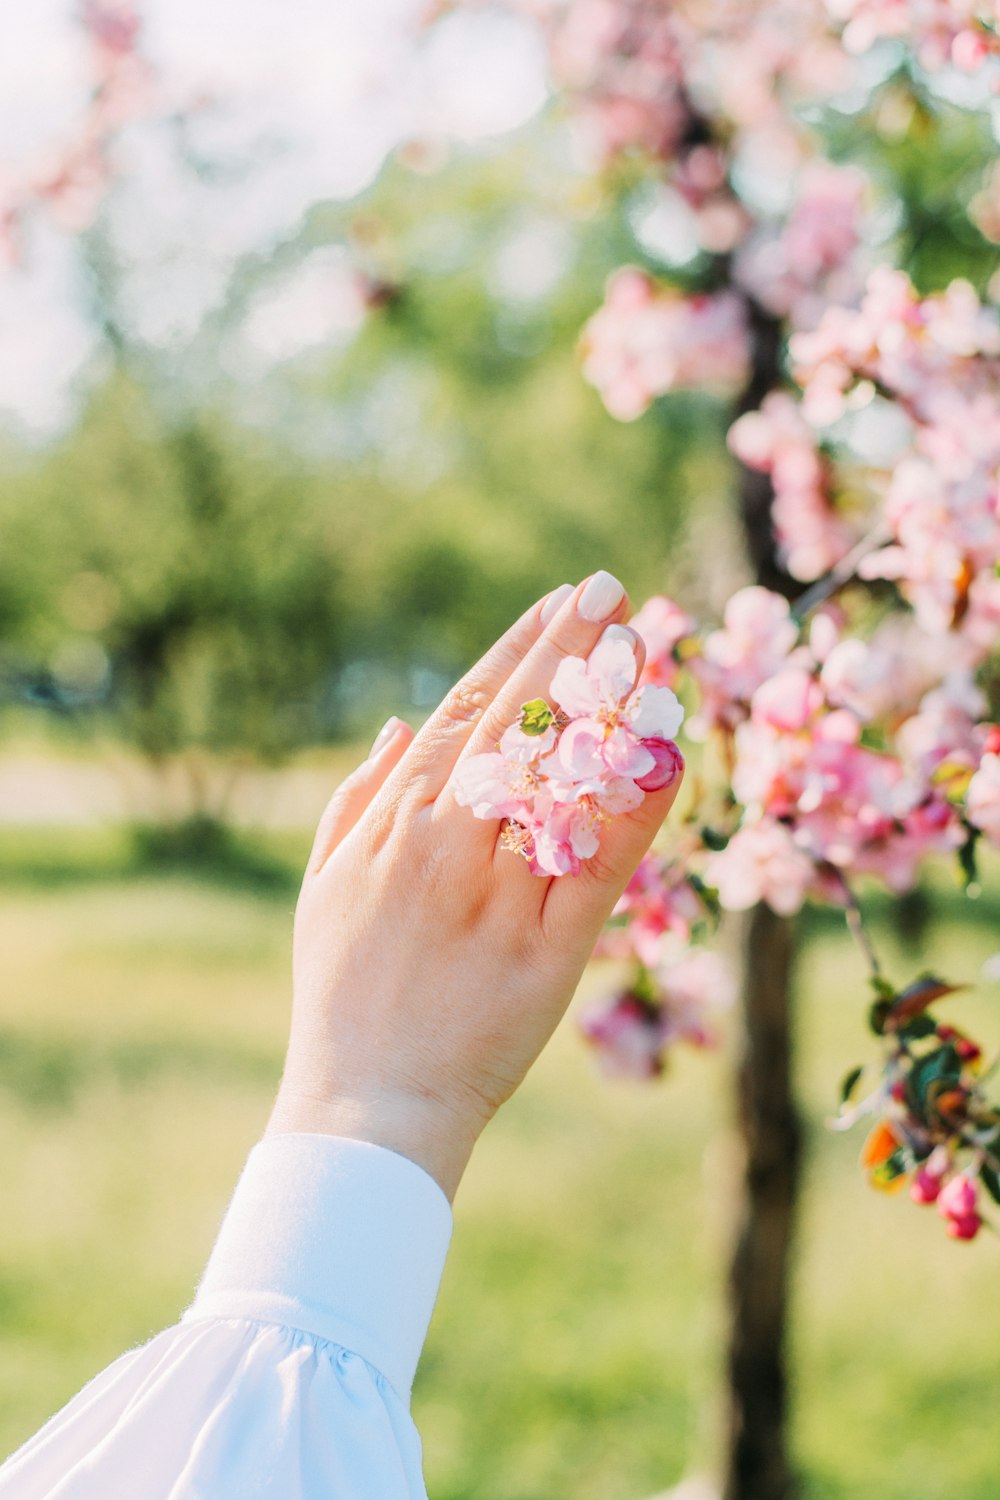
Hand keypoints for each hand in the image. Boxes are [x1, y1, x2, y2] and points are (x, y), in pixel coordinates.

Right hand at [266, 572, 683, 1198]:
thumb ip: (357, 798)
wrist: (365, 1107)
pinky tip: (669, 756)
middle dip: (568, 647)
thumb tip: (397, 720)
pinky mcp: (549, 951)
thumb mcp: (322, 887)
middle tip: (614, 587)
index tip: (559, 600)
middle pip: (517, 723)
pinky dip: (636, 808)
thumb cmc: (341, 995)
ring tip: (647, 653)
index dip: (519, 647)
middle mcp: (446, 841)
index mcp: (395, 819)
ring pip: (561, 779)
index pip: (464, 708)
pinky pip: (602, 866)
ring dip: (608, 709)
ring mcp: (499, 892)